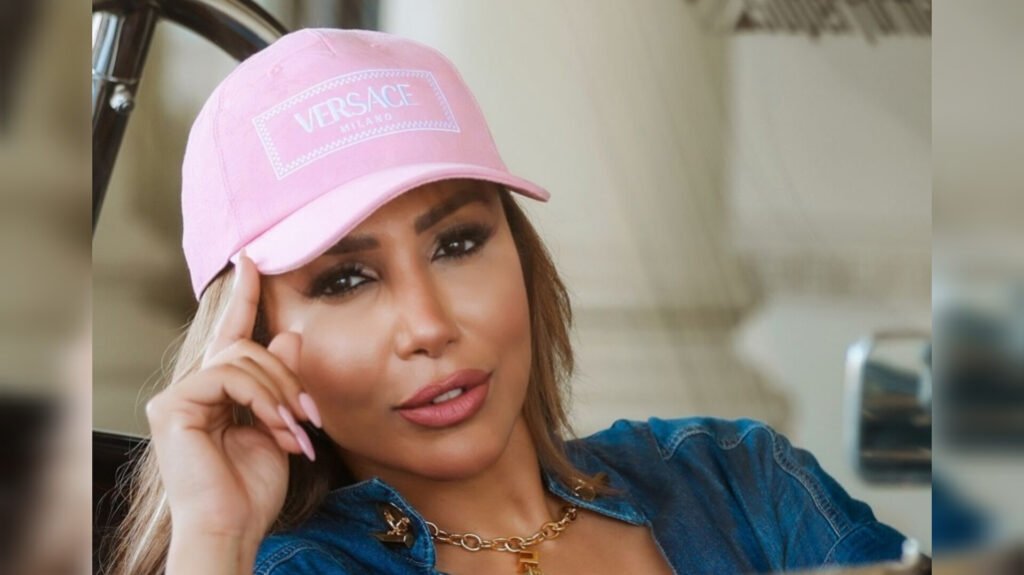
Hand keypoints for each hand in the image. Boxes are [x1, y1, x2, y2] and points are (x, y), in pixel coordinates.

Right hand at [146, 251, 321, 544]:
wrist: (232, 528)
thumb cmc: (252, 490)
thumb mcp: (279, 426)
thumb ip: (281, 382)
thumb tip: (289, 336)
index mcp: (217, 392)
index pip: (232, 335)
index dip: (244, 296)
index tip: (253, 260)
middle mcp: (192, 389)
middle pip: (249, 349)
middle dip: (289, 380)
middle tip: (310, 419)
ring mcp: (177, 396)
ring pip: (243, 360)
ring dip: (281, 395)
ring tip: (295, 432)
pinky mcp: (171, 406)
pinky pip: (230, 378)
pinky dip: (263, 400)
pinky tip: (276, 428)